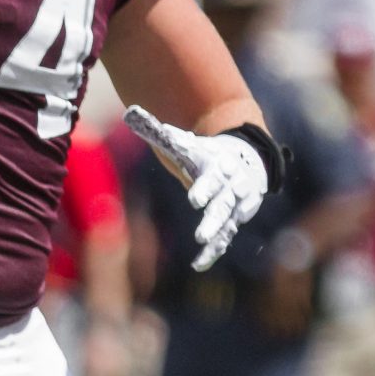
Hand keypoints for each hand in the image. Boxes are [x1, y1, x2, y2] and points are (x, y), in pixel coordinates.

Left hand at [123, 106, 269, 271]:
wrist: (244, 159)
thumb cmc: (206, 153)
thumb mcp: (184, 144)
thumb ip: (158, 132)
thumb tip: (130, 111)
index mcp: (218, 168)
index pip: (211, 178)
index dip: (204, 188)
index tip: (194, 199)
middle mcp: (231, 188)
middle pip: (222, 205)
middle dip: (213, 219)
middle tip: (200, 233)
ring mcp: (234, 206)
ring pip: (226, 222)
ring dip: (216, 234)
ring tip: (202, 245)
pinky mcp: (233, 220)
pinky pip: (225, 238)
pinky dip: (214, 251)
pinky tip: (200, 264)